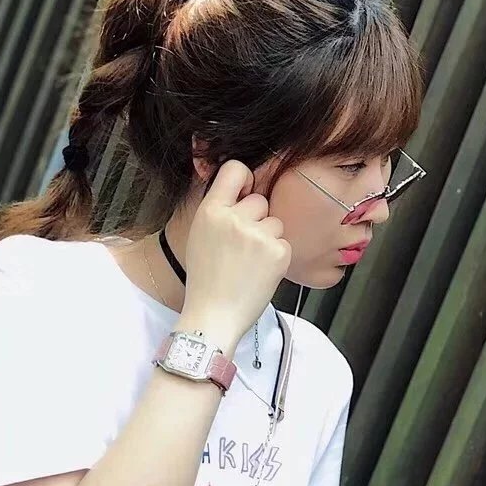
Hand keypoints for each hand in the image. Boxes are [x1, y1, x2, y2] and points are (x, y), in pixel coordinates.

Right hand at [181, 159, 291, 347]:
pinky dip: (277, 257)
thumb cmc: (207, 280)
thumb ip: (219, 211)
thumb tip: (242, 191)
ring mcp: (258, 235)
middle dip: (257, 219)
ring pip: (275, 223)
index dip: (244, 179)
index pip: (235, 169)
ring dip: (268, 239)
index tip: (245, 193)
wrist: (214, 315)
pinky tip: (260, 272)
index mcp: (211, 211)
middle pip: (260, 201)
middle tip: (243, 246)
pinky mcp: (278, 252)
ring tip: (250, 263)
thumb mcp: (201, 235)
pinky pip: (284, 243)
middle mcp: (234, 218)